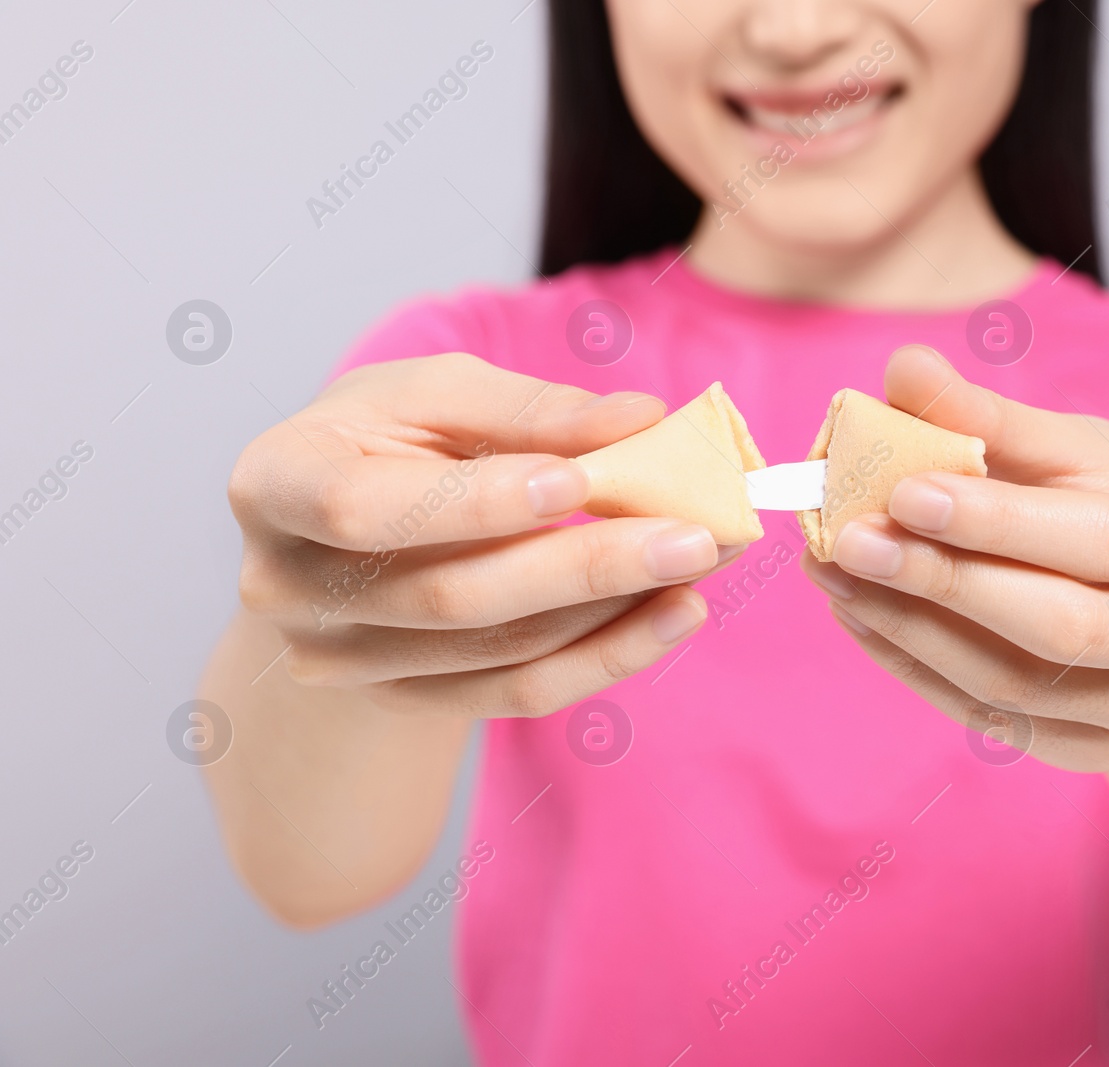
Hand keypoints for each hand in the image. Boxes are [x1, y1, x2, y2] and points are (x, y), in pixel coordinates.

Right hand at [229, 353, 736, 716]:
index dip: (472, 503)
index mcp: (275, 484)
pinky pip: (518, 693)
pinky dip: (607, 655)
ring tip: (706, 562)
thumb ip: (527, 408)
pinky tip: (678, 615)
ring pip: (498, 651)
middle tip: (694, 534)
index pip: (366, 509)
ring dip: (616, 609)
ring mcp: (344, 662)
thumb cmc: (383, 437)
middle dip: (585, 565)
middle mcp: (291, 588)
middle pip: (452, 596)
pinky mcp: (405, 699)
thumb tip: (641, 419)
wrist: (333, 534)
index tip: (580, 481)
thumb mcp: (431, 395)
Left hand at [802, 345, 1108, 770]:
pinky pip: (995, 719)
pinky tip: (862, 617)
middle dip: (944, 582)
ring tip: (835, 575)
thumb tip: (903, 369)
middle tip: (848, 541)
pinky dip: (916, 667)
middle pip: (1068, 628)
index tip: (903, 492)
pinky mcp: (1106, 754)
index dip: (1002, 522)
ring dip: (910, 628)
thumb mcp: (1077, 452)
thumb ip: (993, 417)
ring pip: (1019, 685)